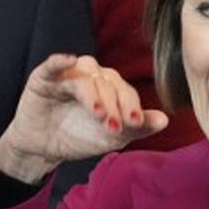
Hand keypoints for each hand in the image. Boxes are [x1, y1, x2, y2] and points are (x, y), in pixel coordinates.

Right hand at [0, 54, 168, 183]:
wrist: (45, 148)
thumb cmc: (80, 137)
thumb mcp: (112, 136)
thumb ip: (138, 127)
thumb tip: (165, 120)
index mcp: (112, 87)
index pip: (126, 92)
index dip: (132, 107)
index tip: (136, 123)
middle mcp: (92, 76)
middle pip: (108, 84)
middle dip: (113, 107)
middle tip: (114, 128)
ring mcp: (68, 74)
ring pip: (85, 76)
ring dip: (93, 94)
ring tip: (98, 113)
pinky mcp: (44, 77)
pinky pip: (53, 65)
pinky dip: (60, 61)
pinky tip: (68, 60)